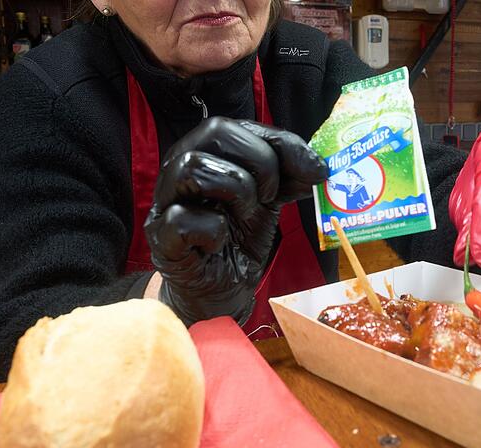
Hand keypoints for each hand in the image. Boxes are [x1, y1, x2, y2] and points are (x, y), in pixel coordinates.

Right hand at [144, 117, 327, 325]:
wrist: (222, 288)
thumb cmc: (239, 237)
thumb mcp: (271, 200)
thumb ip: (290, 176)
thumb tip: (318, 166)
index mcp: (207, 153)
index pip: (238, 125)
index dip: (281, 143)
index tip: (314, 170)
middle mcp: (180, 168)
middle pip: (215, 132)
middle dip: (260, 162)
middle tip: (272, 194)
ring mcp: (166, 202)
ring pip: (193, 168)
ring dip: (237, 190)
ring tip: (247, 214)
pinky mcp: (162, 239)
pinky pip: (182, 220)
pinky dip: (213, 230)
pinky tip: (222, 241)